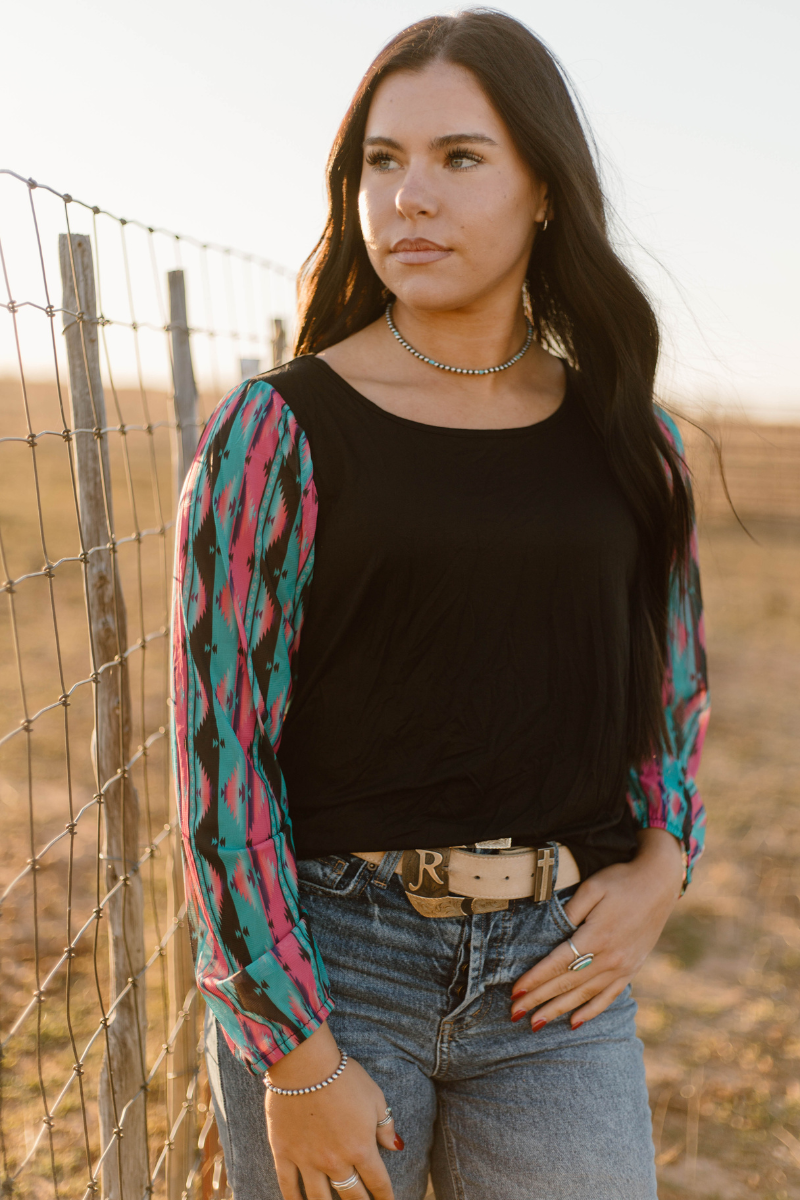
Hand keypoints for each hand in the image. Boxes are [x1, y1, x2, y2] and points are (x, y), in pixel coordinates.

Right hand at [265, 1021, 402, 1198]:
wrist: (305, 1064)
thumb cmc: (344, 1077)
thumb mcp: (374, 1097)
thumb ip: (385, 1125)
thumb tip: (396, 1146)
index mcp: (361, 1148)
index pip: (377, 1183)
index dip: (385, 1197)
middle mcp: (335, 1161)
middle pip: (352, 1196)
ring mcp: (308, 1160)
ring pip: (320, 1199)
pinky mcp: (284, 1153)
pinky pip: (288, 1186)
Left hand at [510, 829, 684, 1030]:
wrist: (660, 883)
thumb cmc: (621, 881)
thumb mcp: (592, 888)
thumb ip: (570, 911)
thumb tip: (551, 932)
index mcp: (596, 936)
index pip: (558, 964)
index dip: (536, 979)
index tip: (516, 992)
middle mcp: (610, 958)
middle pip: (568, 984)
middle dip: (539, 1000)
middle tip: (515, 1013)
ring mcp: (622, 967)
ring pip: (585, 995)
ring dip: (559, 1010)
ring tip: (536, 1024)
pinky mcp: (631, 969)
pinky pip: (608, 997)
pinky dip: (590, 1012)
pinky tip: (574, 1023)